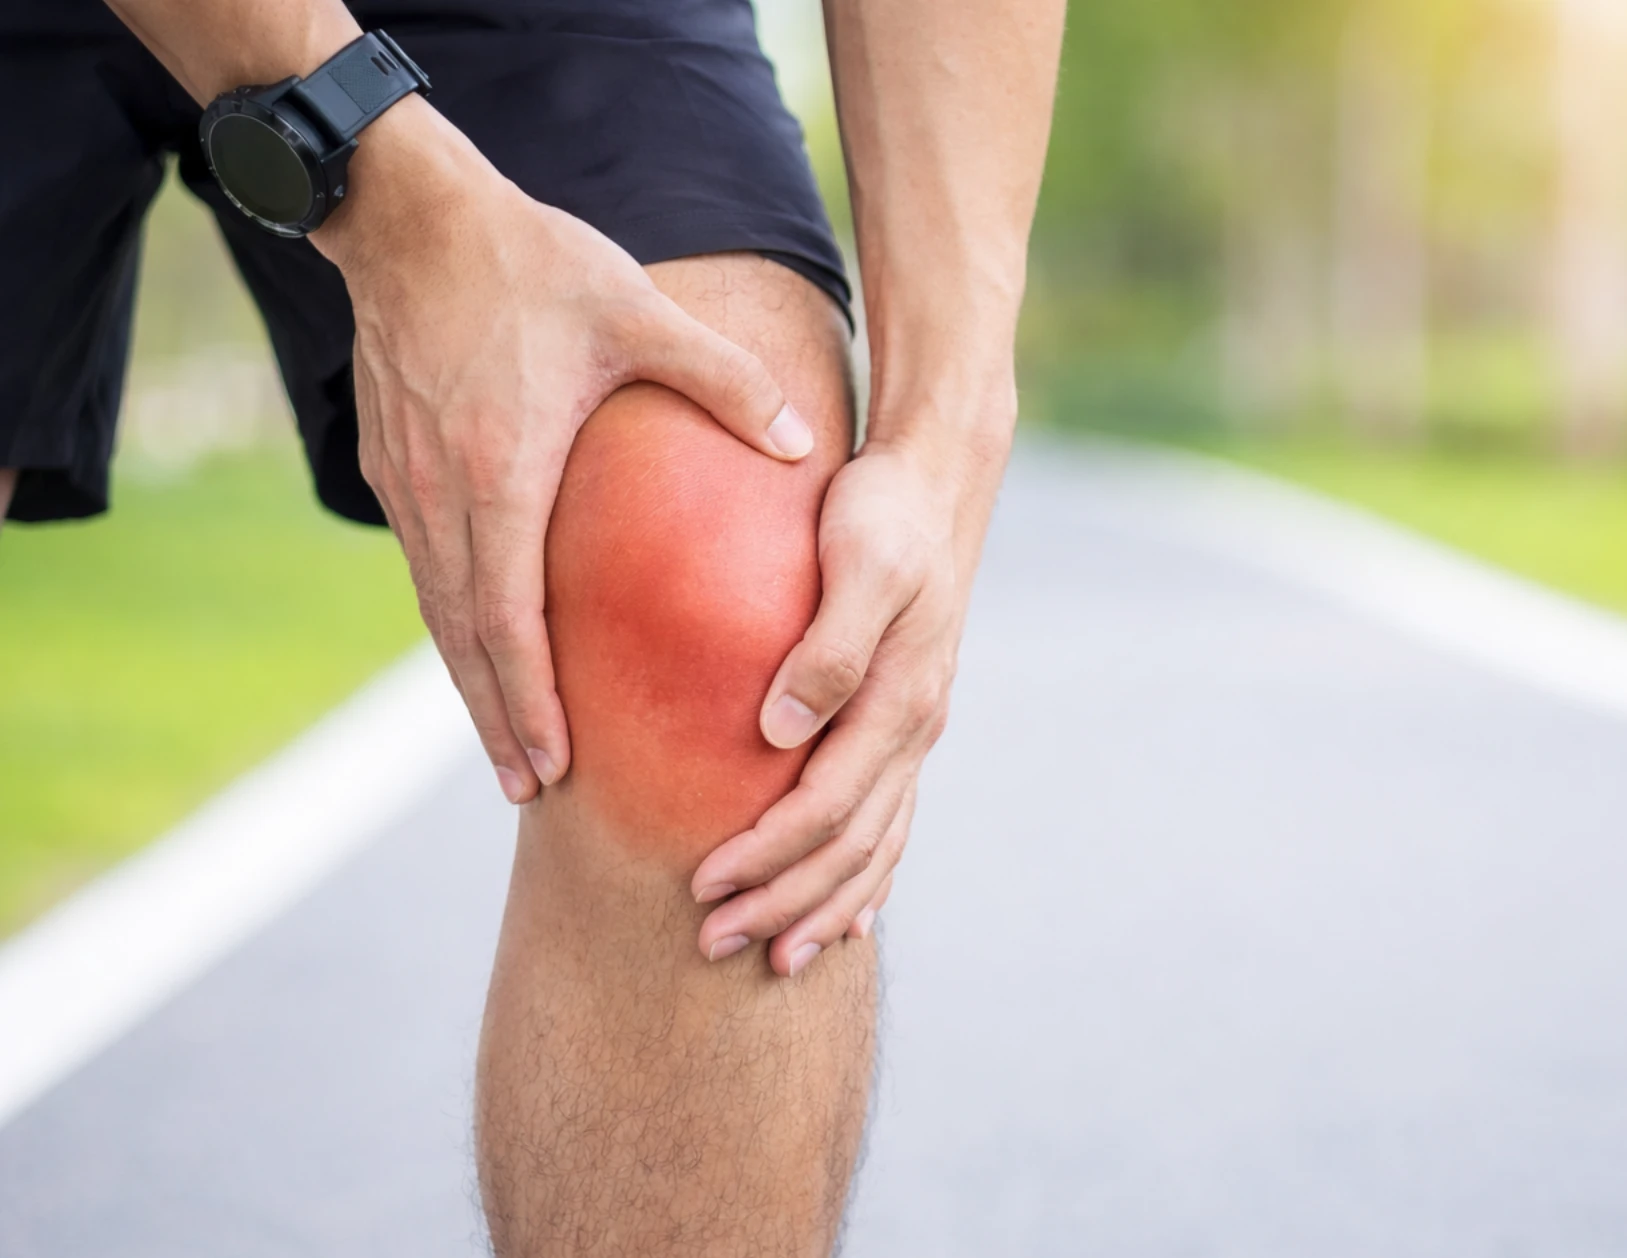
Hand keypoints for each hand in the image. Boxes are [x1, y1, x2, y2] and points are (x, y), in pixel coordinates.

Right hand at [314, 104, 816, 802]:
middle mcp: (442, 492)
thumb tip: (805, 446)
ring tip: (504, 745)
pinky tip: (477, 651)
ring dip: (470, 683)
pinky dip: (450, 624)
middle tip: (530, 788)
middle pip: (465, 637)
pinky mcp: (388, 459)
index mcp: (504, 469)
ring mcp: (405, 480)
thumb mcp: (637, 312)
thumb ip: (726, 382)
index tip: (557, 762)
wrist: (406, 210)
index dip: (531, 698)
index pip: (511, 616)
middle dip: (498, 718)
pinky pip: (423, 565)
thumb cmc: (530, 260)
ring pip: (436, 609)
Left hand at [689, 437, 1005, 975]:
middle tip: (710, 943)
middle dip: (782, 902)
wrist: (937, 480)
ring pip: (876, 848)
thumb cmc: (884, 512)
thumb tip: (778, 730)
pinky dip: (868, 878)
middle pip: (850, 847)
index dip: (766, 855)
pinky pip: (891, 822)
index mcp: (900, 700)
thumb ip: (828, 648)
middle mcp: (914, 728)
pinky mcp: (905, 722)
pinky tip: (847, 916)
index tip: (701, 884)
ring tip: (775, 956)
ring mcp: (916, 731)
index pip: (827, 807)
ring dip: (823, 907)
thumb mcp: (859, 563)